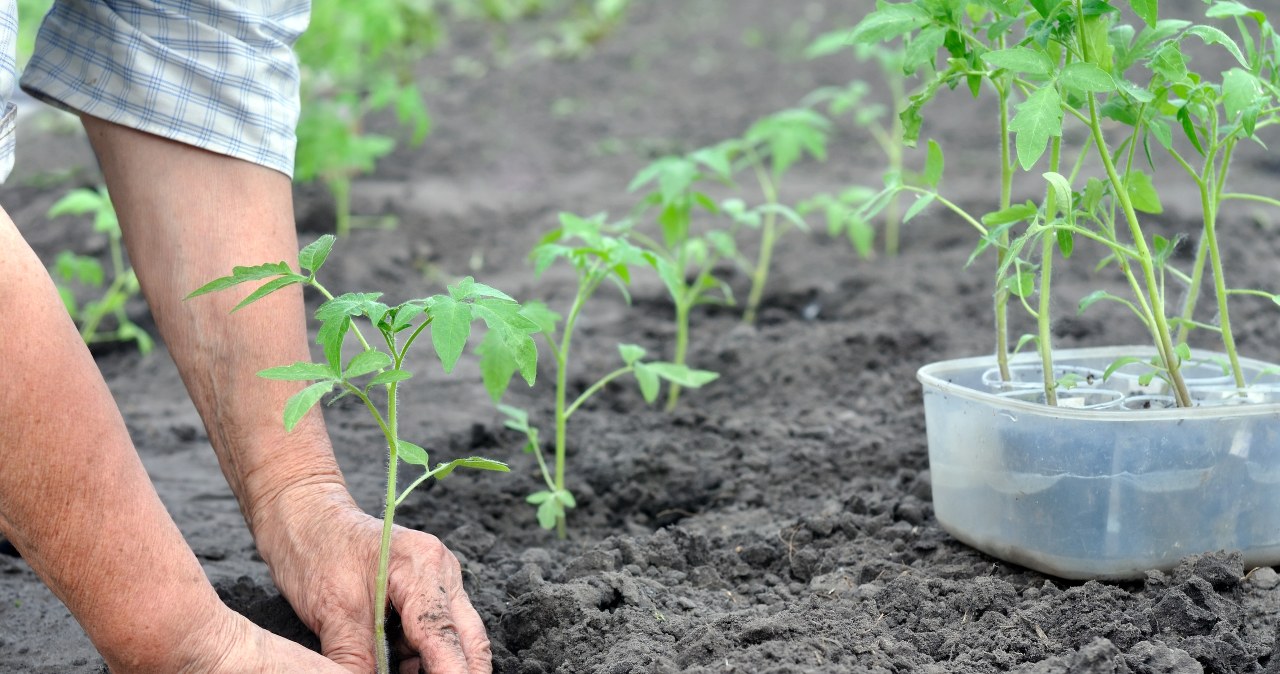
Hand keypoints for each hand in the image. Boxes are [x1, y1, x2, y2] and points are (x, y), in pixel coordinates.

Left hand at [254, 486, 492, 673]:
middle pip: (468, 639)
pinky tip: (394, 663)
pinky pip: (438, 632)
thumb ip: (357, 662)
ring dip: (435, 665)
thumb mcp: (332, 614)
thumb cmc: (315, 551)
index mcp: (423, 568)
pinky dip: (422, 655)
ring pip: (456, 638)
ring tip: (399, 669)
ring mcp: (440, 580)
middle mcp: (442, 572)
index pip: (444, 638)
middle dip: (457, 671)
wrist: (306, 516)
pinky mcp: (429, 590)